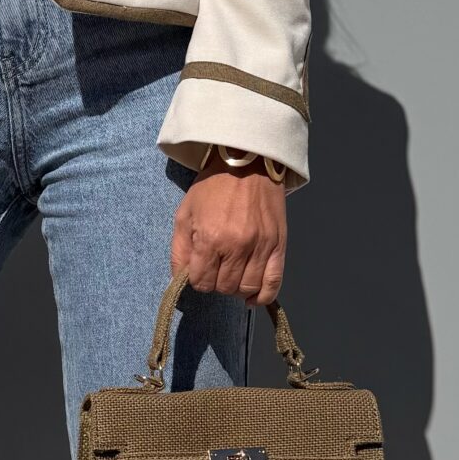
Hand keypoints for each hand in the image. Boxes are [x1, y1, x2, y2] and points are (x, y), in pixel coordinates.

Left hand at [172, 164, 286, 305]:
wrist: (248, 162)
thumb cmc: (213, 186)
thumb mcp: (185, 213)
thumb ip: (179, 250)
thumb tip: (179, 279)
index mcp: (210, 238)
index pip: (201, 282)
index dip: (197, 280)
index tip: (199, 270)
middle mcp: (237, 246)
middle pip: (224, 287)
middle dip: (215, 282)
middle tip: (215, 268)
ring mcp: (261, 247)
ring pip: (246, 288)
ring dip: (235, 288)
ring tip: (231, 275)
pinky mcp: (279, 246)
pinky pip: (273, 283)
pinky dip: (262, 296)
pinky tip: (251, 297)